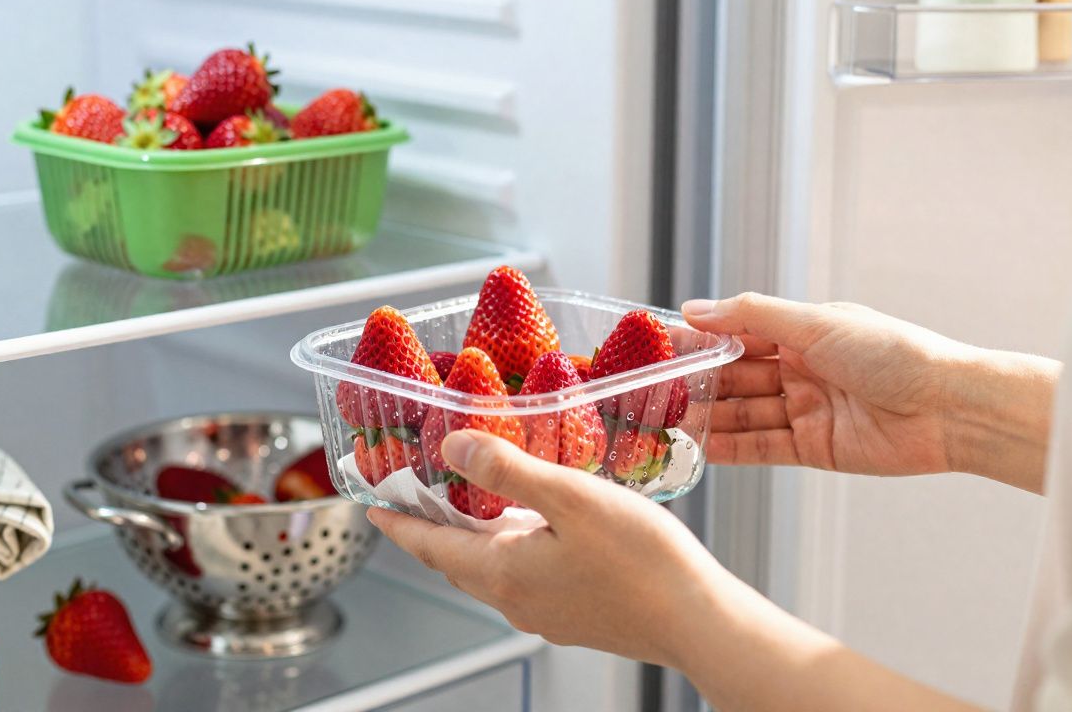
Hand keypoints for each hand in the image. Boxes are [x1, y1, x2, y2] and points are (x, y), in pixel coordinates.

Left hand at [368, 430, 728, 667]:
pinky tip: (534, 529)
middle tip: (416, 498)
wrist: (698, 622)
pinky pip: (524, 579)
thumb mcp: (571, 499)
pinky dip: (510, 550)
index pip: (430, 546)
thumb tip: (453, 448)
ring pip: (491, 570)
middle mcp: (516, 601)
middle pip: (456, 561)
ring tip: (470, 503)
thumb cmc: (643, 562)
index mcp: (503, 573)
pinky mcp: (575, 616)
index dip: (399, 523)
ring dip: (473, 538)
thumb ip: (508, 470)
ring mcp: (546, 614)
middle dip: (431, 529)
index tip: (372, 506)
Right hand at [683, 293, 1058, 491]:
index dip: (696, 340)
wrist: (949, 409)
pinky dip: (730, 448)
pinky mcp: (812, 448)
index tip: (655, 346)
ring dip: (706, 417)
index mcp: (802, 332)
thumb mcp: (816, 323)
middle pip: (734, 377)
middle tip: (648, 392)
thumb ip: (751, 316)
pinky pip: (761, 447)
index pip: (735, 334)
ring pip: (742, 413)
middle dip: (694, 383)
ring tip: (664, 422)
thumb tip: (694, 309)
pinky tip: (699, 447)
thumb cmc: (893, 353)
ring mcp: (805, 409)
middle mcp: (799, 369)